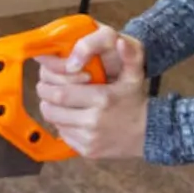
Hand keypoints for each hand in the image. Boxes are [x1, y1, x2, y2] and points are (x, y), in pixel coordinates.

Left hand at [33, 32, 148, 159]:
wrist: (148, 132)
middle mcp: (94, 121)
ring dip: (52, 112)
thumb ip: (128, 56)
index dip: (48, 87)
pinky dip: (62, 126)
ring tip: (58, 103)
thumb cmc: (135, 101)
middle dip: (45, 98)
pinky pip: (65, 136)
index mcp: (102, 99)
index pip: (60, 94)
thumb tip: (120, 41)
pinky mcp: (88, 151)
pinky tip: (71, 118)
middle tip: (46, 90)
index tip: (46, 81)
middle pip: (53, 110)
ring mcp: (90, 139)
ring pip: (56, 123)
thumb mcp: (134, 76)